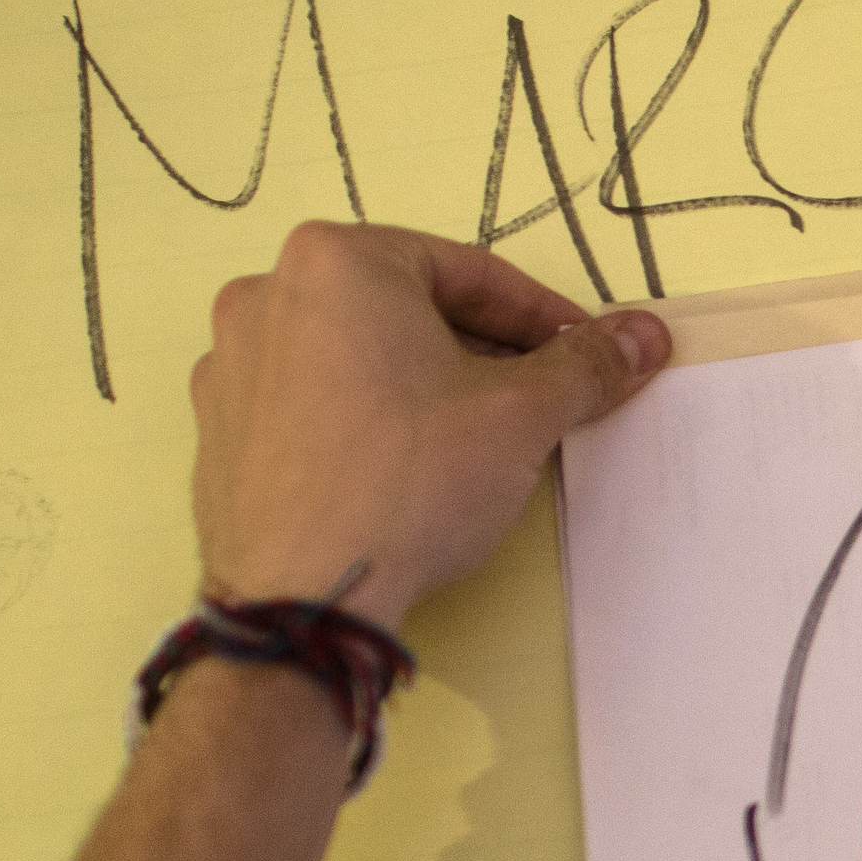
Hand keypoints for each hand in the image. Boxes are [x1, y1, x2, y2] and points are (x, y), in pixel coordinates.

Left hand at [189, 221, 668, 623]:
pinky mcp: (218, 429)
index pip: (469, 274)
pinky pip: (310, 402)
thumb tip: (643, 335)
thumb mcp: (519, 415)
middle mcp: (267, 292)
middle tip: (535, 399)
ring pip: (356, 355)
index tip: (585, 352)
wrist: (305, 600)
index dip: (542, 318)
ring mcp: (231, 363)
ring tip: (471, 439)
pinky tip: (399, 469)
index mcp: (337, 260)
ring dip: (420, 382)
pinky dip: (361, 418)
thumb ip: (583, 365)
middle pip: (407, 310)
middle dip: (479, 350)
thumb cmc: (411, 482)